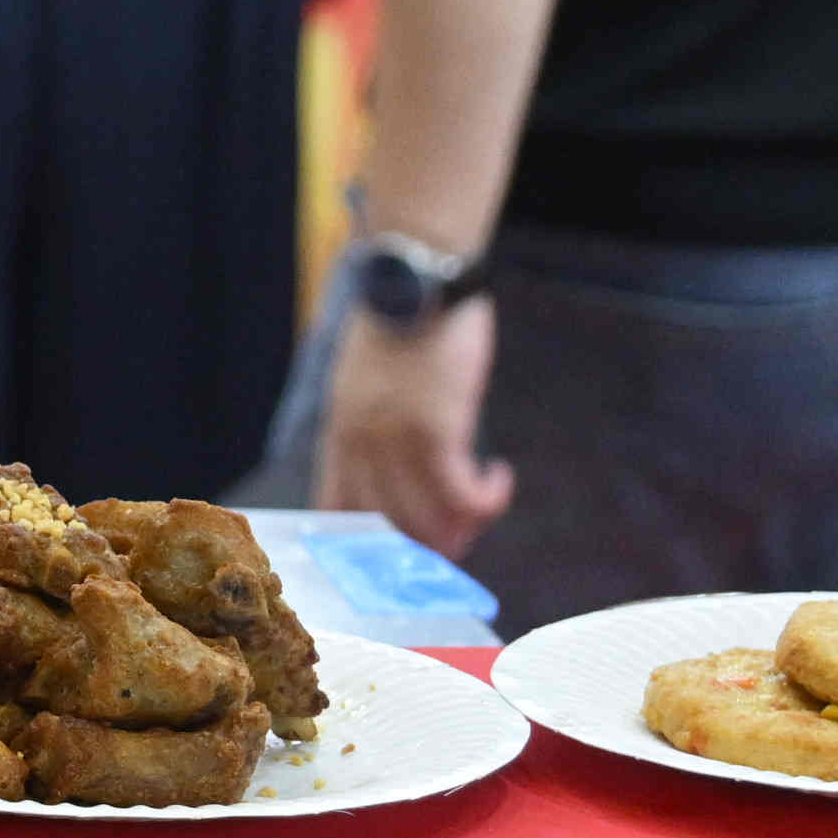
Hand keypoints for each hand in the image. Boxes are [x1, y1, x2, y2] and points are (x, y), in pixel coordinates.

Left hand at [314, 295, 515, 556]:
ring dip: (462, 526)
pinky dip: (485, 500)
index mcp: (338, 433)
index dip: (372, 544)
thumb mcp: (367, 383)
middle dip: (429, 546)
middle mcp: (359, 444)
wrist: (416, 282)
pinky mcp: (435, 430)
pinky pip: (460, 494)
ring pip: (427, 519)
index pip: (340, 511)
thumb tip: (403, 474)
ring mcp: (394, 440)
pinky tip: (498, 479)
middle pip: (390, 527)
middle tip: (462, 541)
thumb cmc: (398, 328)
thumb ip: (374, 429)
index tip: (404, 555)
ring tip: (482, 511)